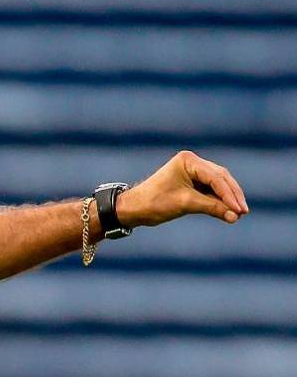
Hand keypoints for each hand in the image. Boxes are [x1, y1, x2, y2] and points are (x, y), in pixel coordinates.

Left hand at [115, 150, 249, 228]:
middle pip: (220, 178)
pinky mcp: (190, 182)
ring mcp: (191, 171)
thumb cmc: (153, 204)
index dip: (229, 194)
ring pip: (216, 184)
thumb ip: (211, 207)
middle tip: (244, 211)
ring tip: (238, 213)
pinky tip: (227, 210)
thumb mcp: (184, 204)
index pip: (215, 177)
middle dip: (232, 195)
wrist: (132, 209)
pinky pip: (209, 190)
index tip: (239, 209)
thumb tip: (234, 216)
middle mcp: (192, 162)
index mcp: (188, 160)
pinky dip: (217, 200)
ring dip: (227, 198)